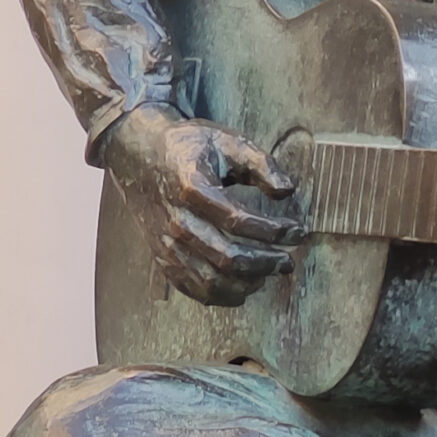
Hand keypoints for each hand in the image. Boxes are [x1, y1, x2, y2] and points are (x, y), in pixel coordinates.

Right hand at [102, 103, 301, 305]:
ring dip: (246, 283)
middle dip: (265, 263)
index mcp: (191, 188)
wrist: (138, 155)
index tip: (297, 231)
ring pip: (210, 280)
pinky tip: (243, 287)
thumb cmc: (187, 147)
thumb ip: (260, 164)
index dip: (274, 231)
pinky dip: (221, 295)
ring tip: (268, 274)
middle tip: (287, 261)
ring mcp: (166, 243)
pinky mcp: (162, 257)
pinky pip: (192, 288)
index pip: (239, 221)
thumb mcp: (226, 141)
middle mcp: (175, 221)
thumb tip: (287, 191)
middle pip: (227, 257)